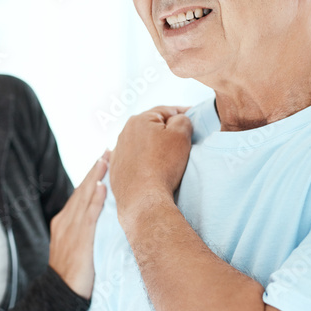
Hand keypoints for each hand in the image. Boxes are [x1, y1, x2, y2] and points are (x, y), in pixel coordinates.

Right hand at [48, 151, 109, 298]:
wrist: (59, 295)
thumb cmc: (72, 274)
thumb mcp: (77, 247)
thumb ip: (86, 229)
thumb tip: (104, 214)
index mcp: (63, 221)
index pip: (80, 193)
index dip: (92, 175)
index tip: (104, 158)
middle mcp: (65, 220)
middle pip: (82, 189)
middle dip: (95, 169)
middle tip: (108, 150)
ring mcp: (71, 229)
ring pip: (85, 197)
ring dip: (96, 177)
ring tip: (107, 159)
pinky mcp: (79, 239)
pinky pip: (88, 215)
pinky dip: (95, 199)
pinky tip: (102, 186)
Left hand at [110, 106, 191, 226]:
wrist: (143, 199)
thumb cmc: (163, 165)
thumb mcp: (180, 135)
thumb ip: (182, 120)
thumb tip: (178, 120)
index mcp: (139, 119)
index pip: (166, 111)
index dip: (183, 113)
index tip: (194, 119)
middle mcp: (124, 132)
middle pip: (152, 126)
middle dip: (167, 130)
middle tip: (183, 138)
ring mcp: (118, 151)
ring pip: (142, 143)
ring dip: (154, 145)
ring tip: (168, 156)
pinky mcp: (116, 169)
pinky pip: (134, 159)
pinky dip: (144, 160)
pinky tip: (153, 167)